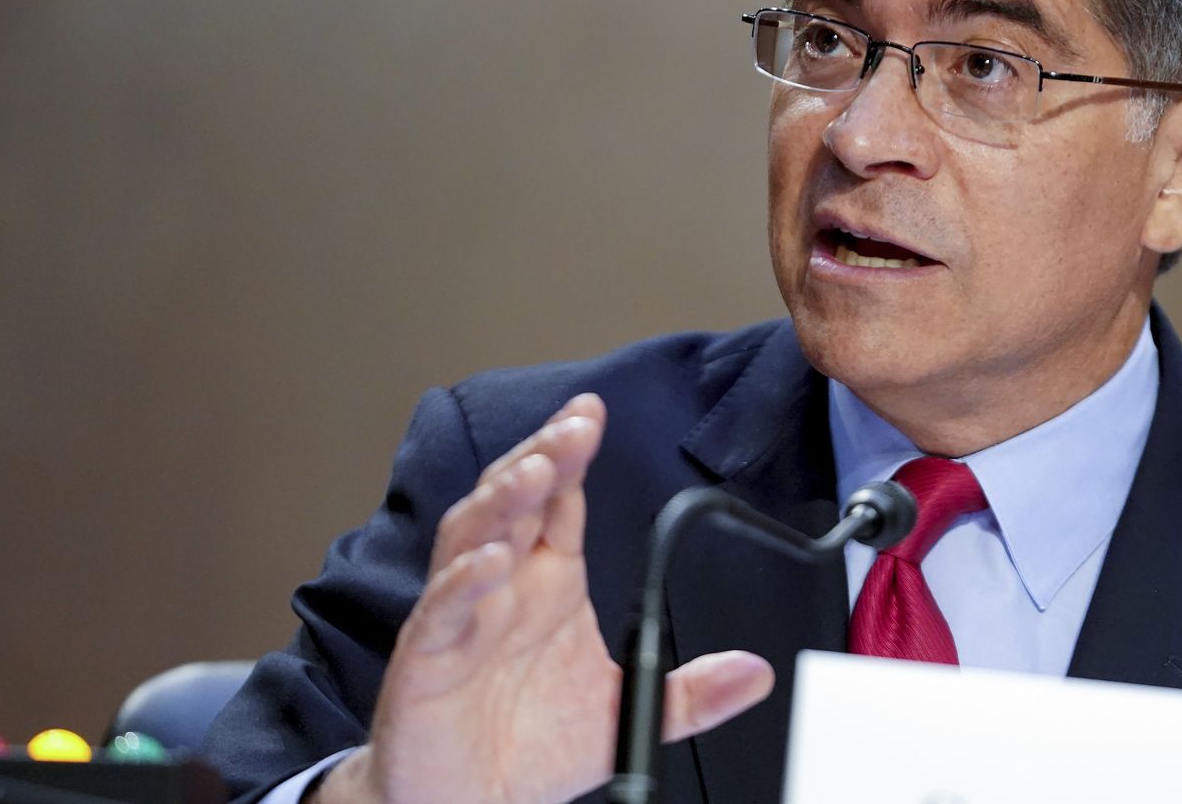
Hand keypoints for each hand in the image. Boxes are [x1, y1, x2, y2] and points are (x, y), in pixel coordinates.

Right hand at [313, 393, 774, 803]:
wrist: (468, 803)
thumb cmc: (530, 747)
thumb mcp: (626, 713)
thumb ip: (691, 692)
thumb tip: (755, 674)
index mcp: (547, 584)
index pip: (560, 502)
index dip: (572, 454)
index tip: (592, 415)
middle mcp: (503, 588)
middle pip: (516, 501)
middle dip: (543, 457)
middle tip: (573, 429)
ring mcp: (461, 617)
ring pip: (473, 538)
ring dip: (502, 502)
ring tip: (537, 472)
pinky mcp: (427, 658)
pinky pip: (443, 610)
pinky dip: (463, 582)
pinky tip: (491, 562)